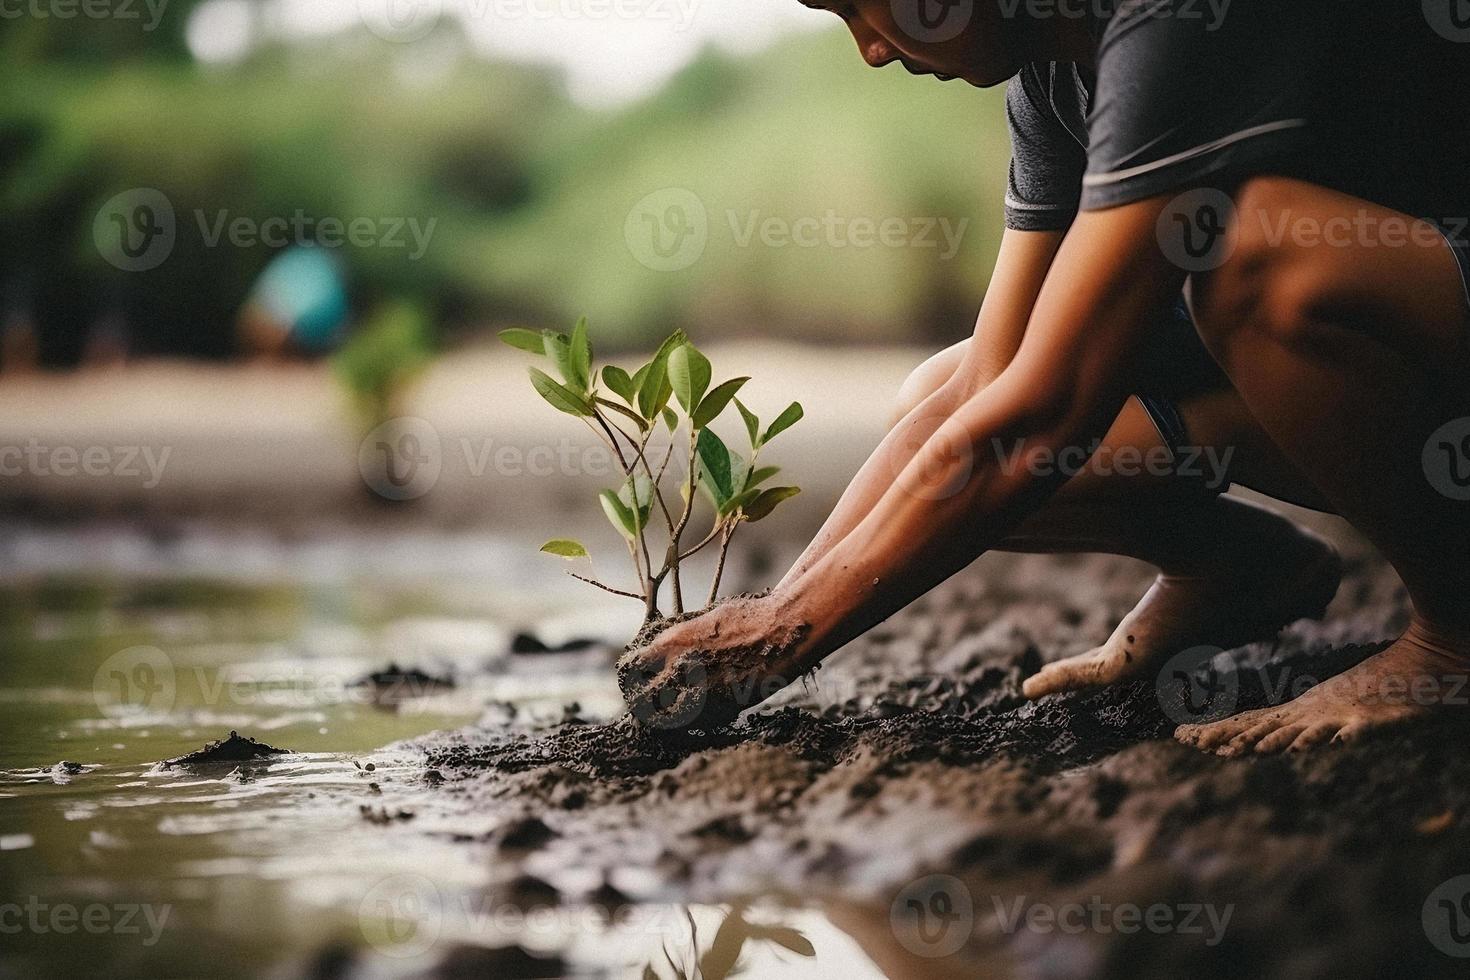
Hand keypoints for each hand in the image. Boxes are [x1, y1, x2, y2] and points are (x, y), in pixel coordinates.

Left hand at [616, 591, 811, 732]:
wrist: (781, 634)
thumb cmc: (744, 620)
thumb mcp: (701, 623)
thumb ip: (677, 643)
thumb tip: (660, 657)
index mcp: (671, 646)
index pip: (632, 669)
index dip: (631, 675)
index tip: (635, 676)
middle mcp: (679, 674)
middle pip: (642, 702)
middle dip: (640, 702)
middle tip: (645, 701)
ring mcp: (700, 696)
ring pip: (666, 719)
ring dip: (663, 715)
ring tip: (668, 708)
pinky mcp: (720, 712)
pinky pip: (694, 723)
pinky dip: (690, 719)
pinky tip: (697, 709)